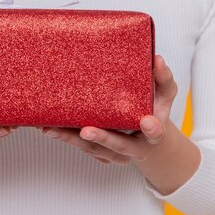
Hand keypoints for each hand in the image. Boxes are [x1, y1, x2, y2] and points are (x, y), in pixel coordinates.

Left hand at [38, 54, 177, 164]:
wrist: (145, 136)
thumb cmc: (153, 110)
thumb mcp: (164, 94)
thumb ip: (163, 78)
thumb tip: (157, 59)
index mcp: (153, 133)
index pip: (156, 132)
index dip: (152, 129)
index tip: (147, 122)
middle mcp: (134, 148)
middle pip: (118, 146)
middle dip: (102, 138)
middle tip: (86, 131)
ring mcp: (115, 154)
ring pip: (93, 149)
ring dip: (72, 139)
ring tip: (52, 128)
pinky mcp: (99, 155)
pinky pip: (82, 147)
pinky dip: (66, 138)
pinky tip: (50, 128)